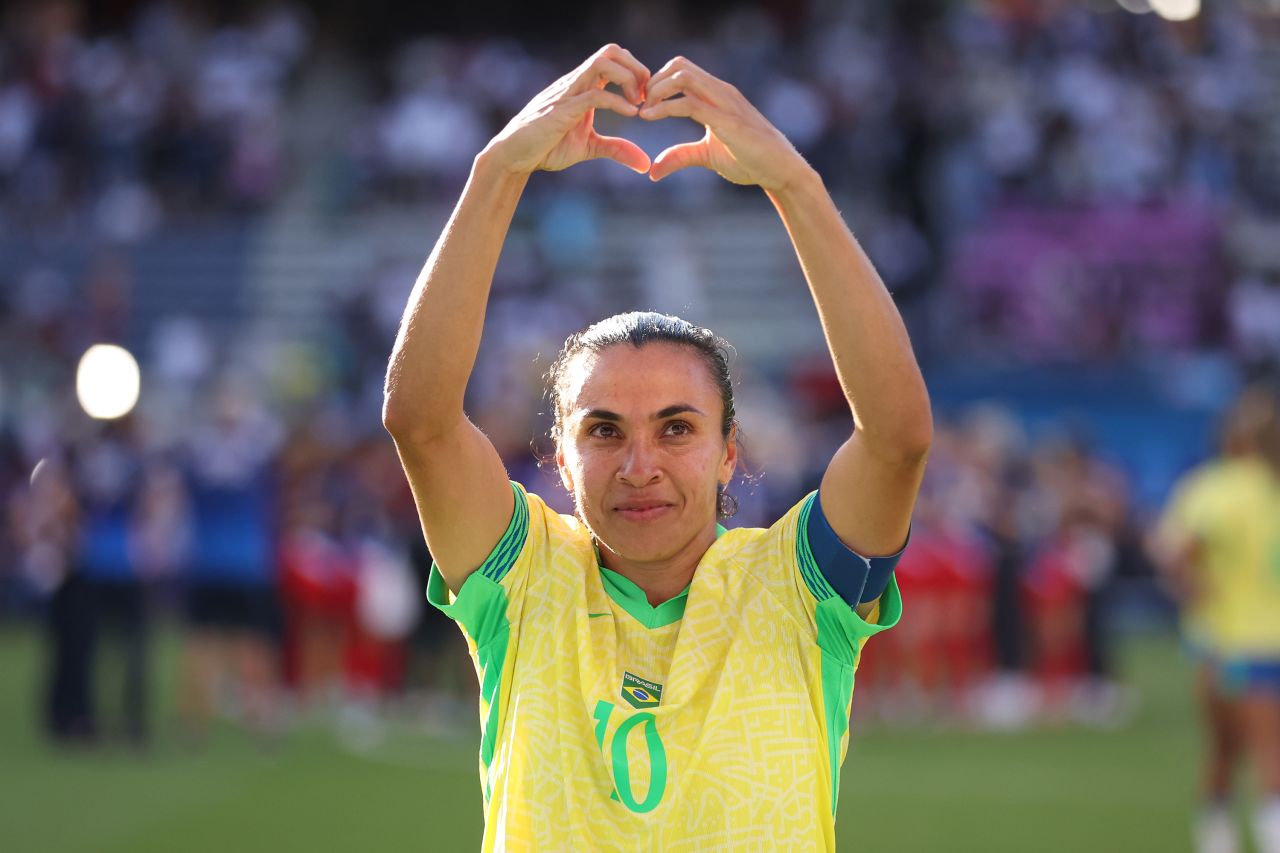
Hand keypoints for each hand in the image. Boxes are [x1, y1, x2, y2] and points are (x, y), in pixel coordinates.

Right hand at [483, 44, 650, 175]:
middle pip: (611, 51)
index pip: (614, 58)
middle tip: (646, 96)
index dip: (636, 72)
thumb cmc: (546, 147)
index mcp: (583, 86)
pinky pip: (594, 94)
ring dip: (628, 77)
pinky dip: (617, 101)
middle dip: (636, 68)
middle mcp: (577, 82)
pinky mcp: (562, 109)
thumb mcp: (588, 148)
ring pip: (602, 62)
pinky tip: (631, 113)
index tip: (645, 98)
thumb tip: (644, 163)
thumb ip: (616, 149)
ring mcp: (569, 92)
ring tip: (638, 102)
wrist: (514, 155)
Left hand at [638, 57, 809, 191]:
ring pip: (682, 76)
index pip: (681, 70)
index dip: (657, 82)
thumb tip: (654, 170)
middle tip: (639, 105)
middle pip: (679, 65)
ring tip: (643, 110)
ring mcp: (724, 102)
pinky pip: (689, 104)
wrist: (779, 169)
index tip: (642, 104)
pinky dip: (664, 107)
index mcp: (716, 95)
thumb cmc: (749, 159)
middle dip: (653, 81)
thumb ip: (681, 156)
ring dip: (656, 89)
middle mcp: (719, 91)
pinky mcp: (725, 120)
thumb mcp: (707, 156)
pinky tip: (649, 117)